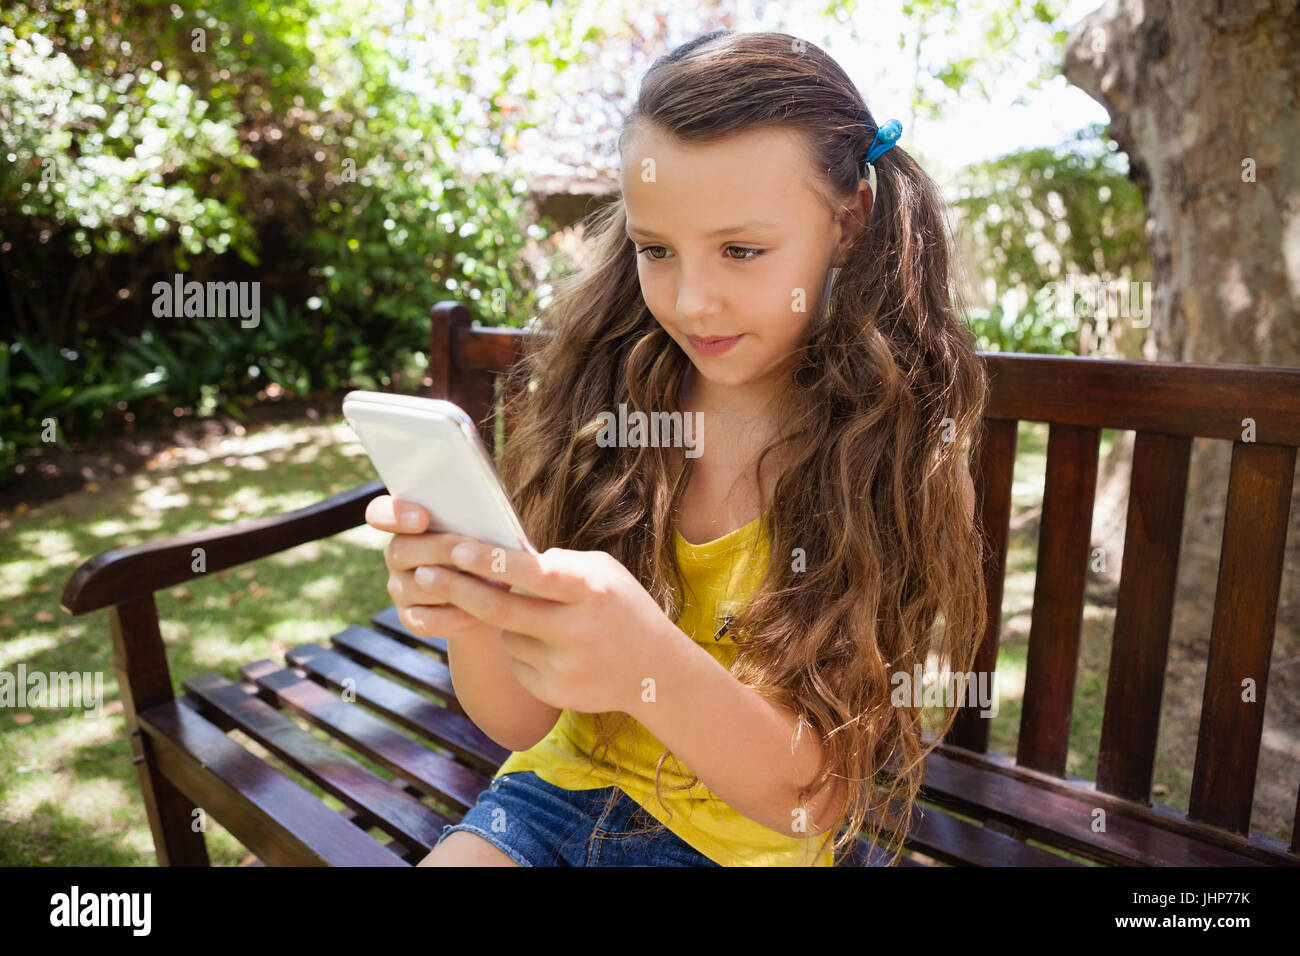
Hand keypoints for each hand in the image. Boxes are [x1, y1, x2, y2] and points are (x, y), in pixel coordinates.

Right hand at [365, 495, 506, 642]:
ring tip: (490, 582)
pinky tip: (478, 613)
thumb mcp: (482, 530)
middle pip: (402, 550)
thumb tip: (486, 518)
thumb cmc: (487, 551)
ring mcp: (400, 588)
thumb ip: (473, 520)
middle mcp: (397, 554)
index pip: (380, 513)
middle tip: (475, 552)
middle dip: (441, 549)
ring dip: (454, 585)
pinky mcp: (411, 618)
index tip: (422, 518)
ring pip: (417, 586)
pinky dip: (455, 616)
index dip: (395, 514)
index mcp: (407, 522)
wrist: (491, 596)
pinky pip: (427, 620)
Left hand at [406, 535, 675, 714]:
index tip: (456, 548)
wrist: (654, 672)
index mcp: (589, 590)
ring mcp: (562, 666)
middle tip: (423, 574)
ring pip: (506, 635)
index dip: (490, 561)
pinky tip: (555, 649)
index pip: (531, 572)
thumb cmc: (621, 607)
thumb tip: (499, 558)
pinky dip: (523, 648)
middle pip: (500, 608)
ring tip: (546, 620)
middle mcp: (576, 629)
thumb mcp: (601, 573)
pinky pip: (516, 661)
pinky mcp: (552, 692)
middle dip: (456, 589)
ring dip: (506, 621)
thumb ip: (555, 564)